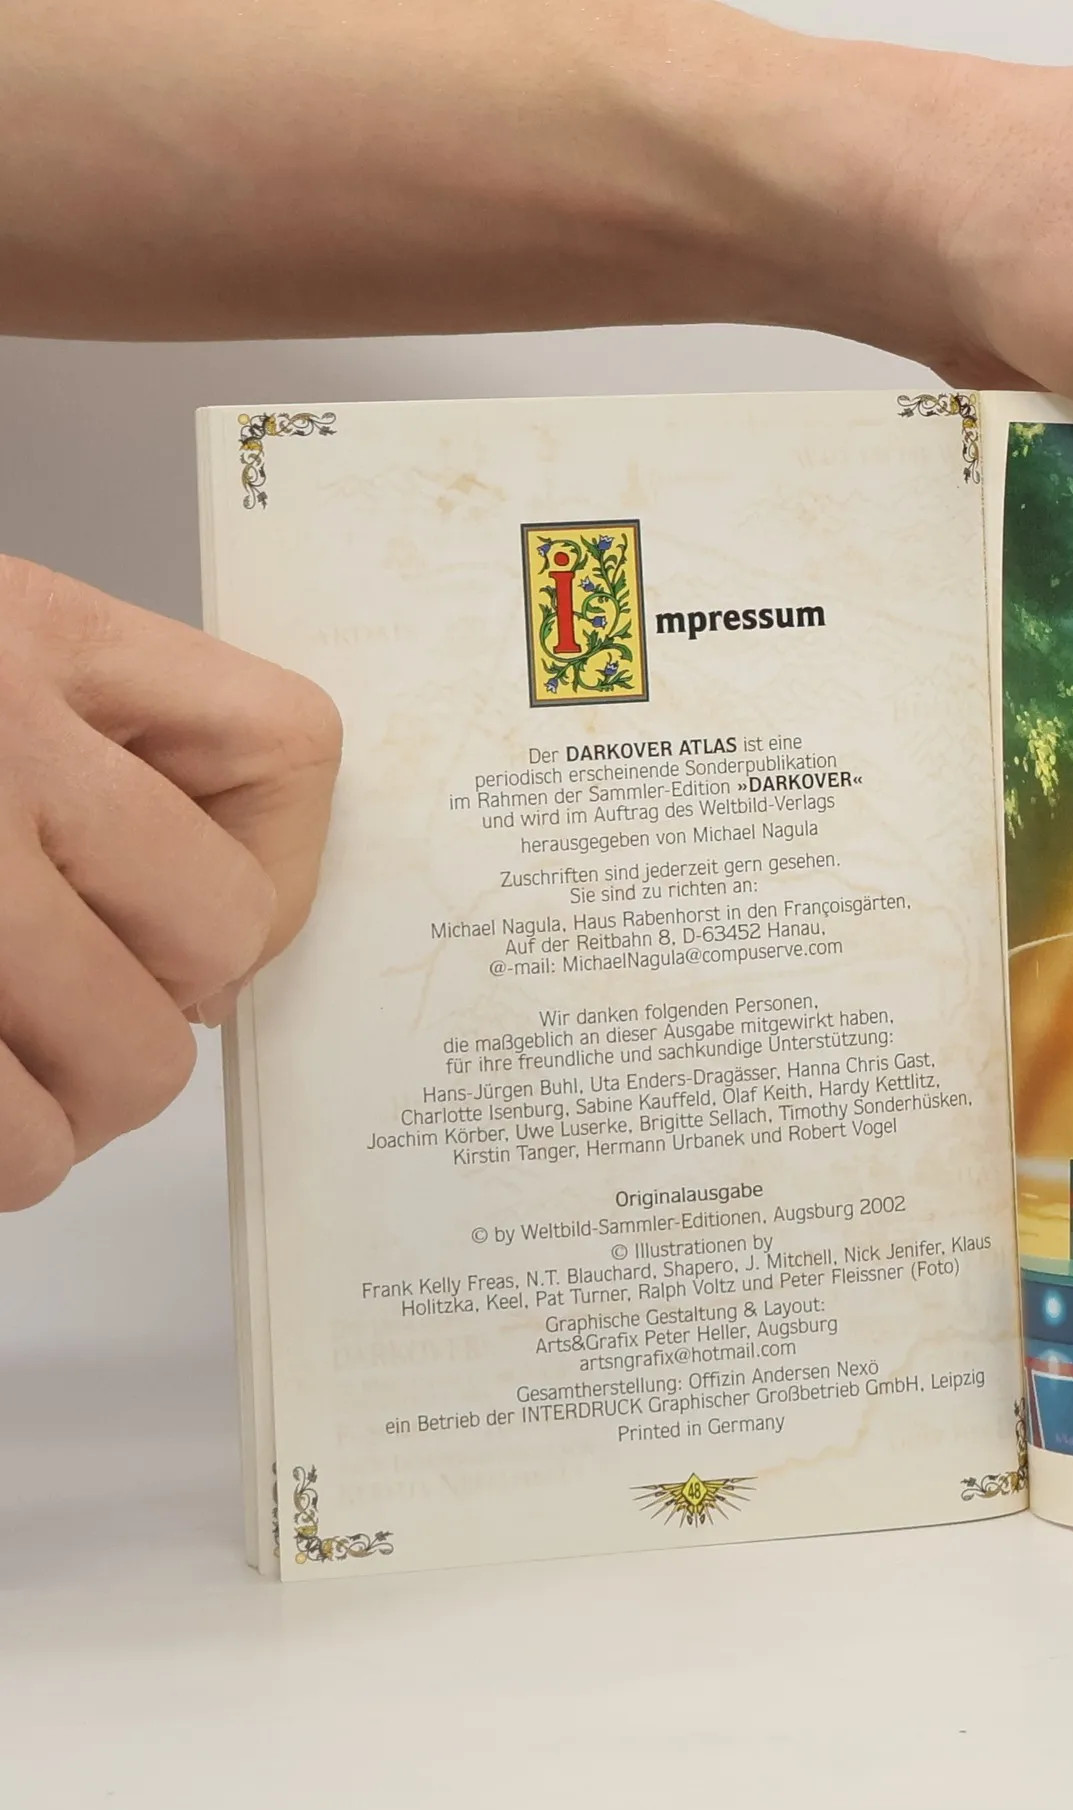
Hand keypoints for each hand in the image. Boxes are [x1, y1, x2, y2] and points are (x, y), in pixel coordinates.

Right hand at [0, 560, 339, 1207]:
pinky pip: (14, 1141)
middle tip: (85, 1011)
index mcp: (34, 634)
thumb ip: (102, 751)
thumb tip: (227, 948)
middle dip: (166, 1002)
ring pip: (133, 1055)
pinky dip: (10, 1158)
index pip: (290, 748)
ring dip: (86, 1100)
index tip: (215, 920)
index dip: (274, 866)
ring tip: (23, 1076)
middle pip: (218, 926)